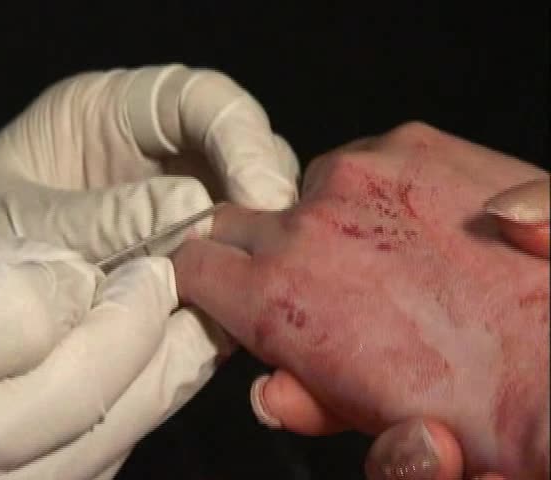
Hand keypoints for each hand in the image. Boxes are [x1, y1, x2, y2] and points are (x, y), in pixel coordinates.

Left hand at [0, 64, 298, 476]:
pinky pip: (232, 260)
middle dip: (262, 194)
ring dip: (258, 243)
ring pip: (249, 206)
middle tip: (270, 247)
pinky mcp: (188, 258)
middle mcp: (156, 153)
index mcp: (112, 113)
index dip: (240, 137)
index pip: (198, 100)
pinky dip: (243, 284)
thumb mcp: (22, 218)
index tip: (259, 194)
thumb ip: (102, 217)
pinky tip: (241, 308)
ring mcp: (176, 206)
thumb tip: (197, 211)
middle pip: (241, 150)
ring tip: (254, 283)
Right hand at [173, 122, 548, 477]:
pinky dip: (372, 191)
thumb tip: (268, 388)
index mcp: (278, 294)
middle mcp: (305, 223)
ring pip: (305, 191)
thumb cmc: (487, 398)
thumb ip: (303, 399)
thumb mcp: (371, 418)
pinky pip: (362, 160)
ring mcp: (358, 174)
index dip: (203, 281)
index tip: (222, 291)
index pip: (193, 265)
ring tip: (380, 256)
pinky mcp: (410, 143)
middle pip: (234, 222)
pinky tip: (416, 225)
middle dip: (254, 252)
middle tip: (306, 282)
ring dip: (321, 221)